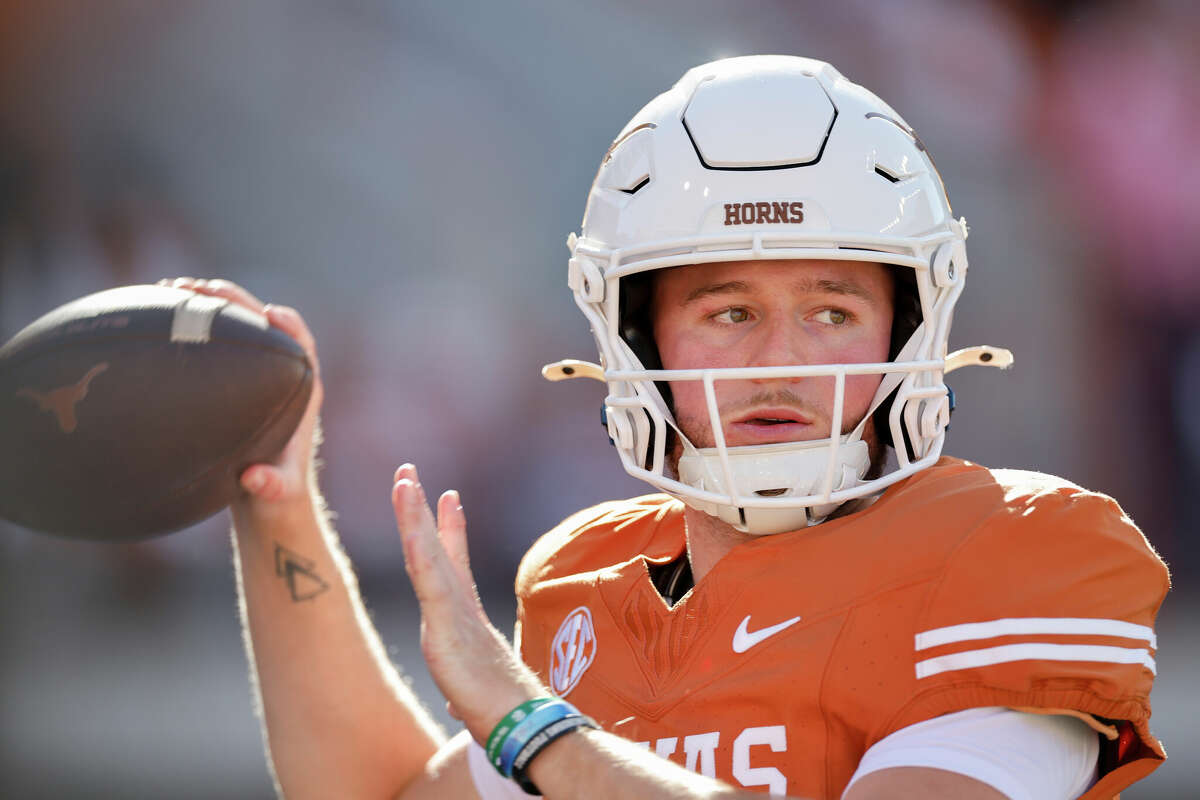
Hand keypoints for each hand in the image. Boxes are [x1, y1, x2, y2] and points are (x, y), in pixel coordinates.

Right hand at [158, 278, 323, 508]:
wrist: (265, 501)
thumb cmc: (276, 496)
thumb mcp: (275, 494)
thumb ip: (271, 487)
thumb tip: (255, 479)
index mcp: (302, 394)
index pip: (303, 347)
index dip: (290, 327)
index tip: (269, 314)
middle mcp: (281, 377)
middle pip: (264, 325)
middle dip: (235, 301)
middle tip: (198, 288)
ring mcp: (256, 376)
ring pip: (238, 327)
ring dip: (210, 305)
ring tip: (171, 290)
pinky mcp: (233, 381)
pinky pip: (216, 343)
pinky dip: (194, 326)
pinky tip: (160, 316)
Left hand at [391, 463, 544, 742]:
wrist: (524, 726)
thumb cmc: (505, 717)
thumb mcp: (472, 700)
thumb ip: (465, 695)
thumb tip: (461, 707)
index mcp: (464, 621)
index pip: (452, 566)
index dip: (449, 530)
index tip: (449, 498)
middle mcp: (460, 608)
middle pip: (435, 548)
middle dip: (421, 509)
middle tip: (408, 472)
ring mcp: (453, 613)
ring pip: (427, 554)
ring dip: (413, 514)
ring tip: (403, 479)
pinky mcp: (447, 626)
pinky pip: (428, 578)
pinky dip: (419, 545)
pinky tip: (410, 520)